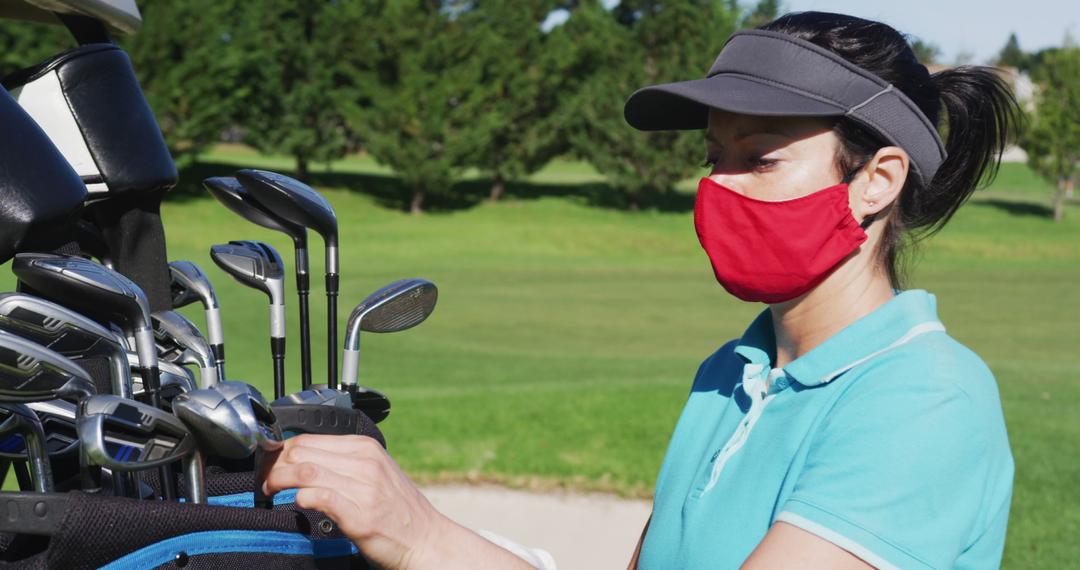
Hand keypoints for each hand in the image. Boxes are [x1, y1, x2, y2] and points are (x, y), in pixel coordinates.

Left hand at [262, 434, 534, 569]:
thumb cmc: (399, 512)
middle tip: (264, 480)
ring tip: (270, 491)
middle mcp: (365, 462)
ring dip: (279, 481)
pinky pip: (319, 496)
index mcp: (365, 448)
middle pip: (302, 451)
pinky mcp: (360, 514)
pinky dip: (301, 498)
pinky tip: (297, 504)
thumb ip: (344, 464)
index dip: (281, 451)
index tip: (269, 464)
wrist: (427, 540)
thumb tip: (303, 462)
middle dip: (274, 465)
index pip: (309, 438)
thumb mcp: (376, 474)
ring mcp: (363, 487)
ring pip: (306, 471)